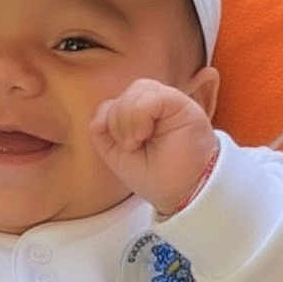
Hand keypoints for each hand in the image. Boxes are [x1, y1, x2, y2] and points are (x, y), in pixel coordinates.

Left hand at [89, 78, 217, 214]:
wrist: (183, 191)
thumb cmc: (156, 176)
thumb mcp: (117, 156)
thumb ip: (103, 133)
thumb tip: (98, 117)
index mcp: (138, 117)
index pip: (111, 105)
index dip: (108, 123)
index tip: (124, 148)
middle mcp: (154, 107)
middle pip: (122, 96)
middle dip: (117, 123)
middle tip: (132, 146)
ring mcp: (168, 102)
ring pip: (136, 90)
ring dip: (128, 118)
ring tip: (139, 140)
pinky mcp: (180, 102)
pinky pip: (151, 95)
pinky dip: (140, 114)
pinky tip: (145, 133)